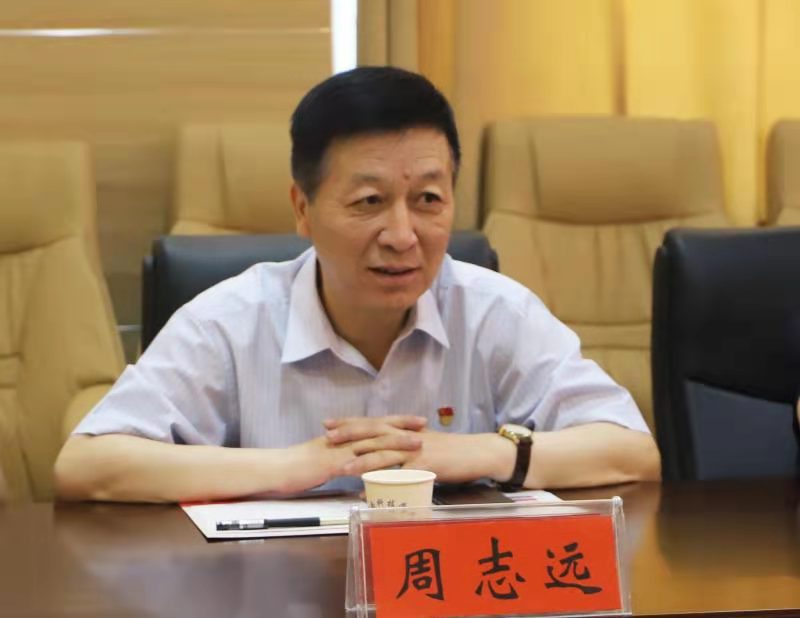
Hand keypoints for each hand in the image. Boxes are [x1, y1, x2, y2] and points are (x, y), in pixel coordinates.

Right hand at [280, 416, 425, 492]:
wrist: (276, 468)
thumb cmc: (297, 466)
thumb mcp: (324, 457)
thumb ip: (341, 456)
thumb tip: (356, 461)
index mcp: (343, 436)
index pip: (373, 424)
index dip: (395, 421)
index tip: (414, 420)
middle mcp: (344, 439)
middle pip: (378, 428)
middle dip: (402, 425)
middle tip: (424, 423)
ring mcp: (340, 451)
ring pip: (373, 443)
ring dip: (397, 442)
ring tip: (418, 443)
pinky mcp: (334, 465)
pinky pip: (359, 463)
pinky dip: (378, 464)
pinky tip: (394, 467)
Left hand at [326, 418, 514, 483]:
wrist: (479, 452)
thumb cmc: (454, 451)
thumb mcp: (426, 444)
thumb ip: (406, 447)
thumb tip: (388, 456)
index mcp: (406, 430)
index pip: (373, 423)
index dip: (351, 422)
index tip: (329, 423)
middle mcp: (408, 436)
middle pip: (374, 432)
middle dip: (349, 434)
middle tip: (327, 435)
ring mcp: (417, 450)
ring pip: (385, 453)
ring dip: (363, 460)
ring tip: (343, 467)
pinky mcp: (427, 465)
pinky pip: (403, 475)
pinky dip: (387, 482)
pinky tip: (373, 491)